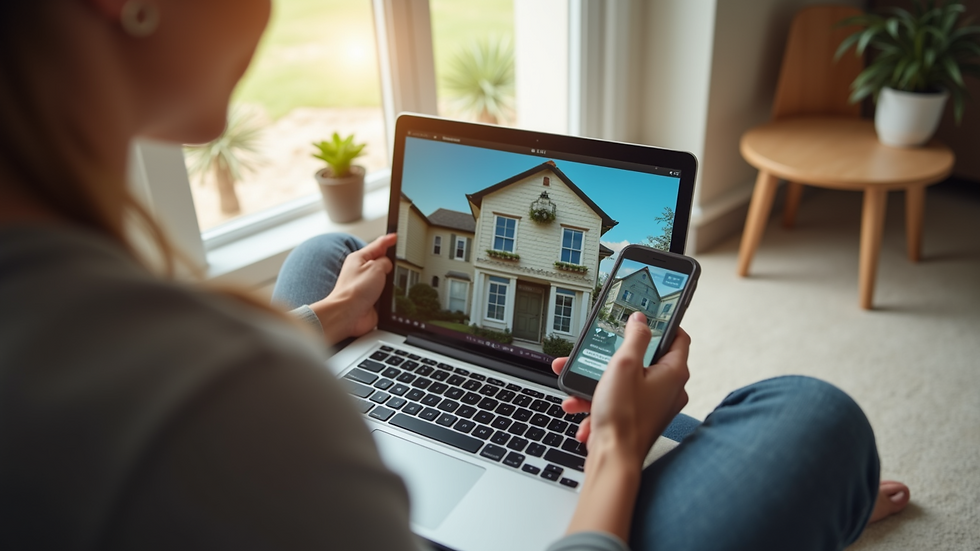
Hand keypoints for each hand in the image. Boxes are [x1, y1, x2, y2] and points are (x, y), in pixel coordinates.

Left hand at [311, 233, 396, 344]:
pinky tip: (392, 294)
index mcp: (359, 258)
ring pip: (385, 279)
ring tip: (395, 280)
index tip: (397, 236)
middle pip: (382, 262)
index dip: (389, 240)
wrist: (348, 315)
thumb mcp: (375, 267)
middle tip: (402, 260)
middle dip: (392, 263)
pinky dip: (390, 294)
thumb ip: (386, 262)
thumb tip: (389, 266)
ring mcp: (367, 286)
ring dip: (391, 281)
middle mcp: (362, 271)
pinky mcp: (371, 299)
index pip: (378, 245)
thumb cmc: (354, 291)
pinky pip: (385, 293)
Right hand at [551, 313, 689, 466]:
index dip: (663, 323)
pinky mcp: (639, 419)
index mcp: (674, 373)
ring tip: (576, 383)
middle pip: (644, 358)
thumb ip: (634, 338)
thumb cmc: (623, 417)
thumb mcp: (624, 365)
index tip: (645, 317)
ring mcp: (654, 405)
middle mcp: (669, 389)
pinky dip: (599, 401)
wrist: (613, 461)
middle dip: (612, 355)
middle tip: (599, 349)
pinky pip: (619, 401)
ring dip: (598, 380)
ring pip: (625, 381)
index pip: (678, 337)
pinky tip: (581, 406)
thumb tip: (641, 320)